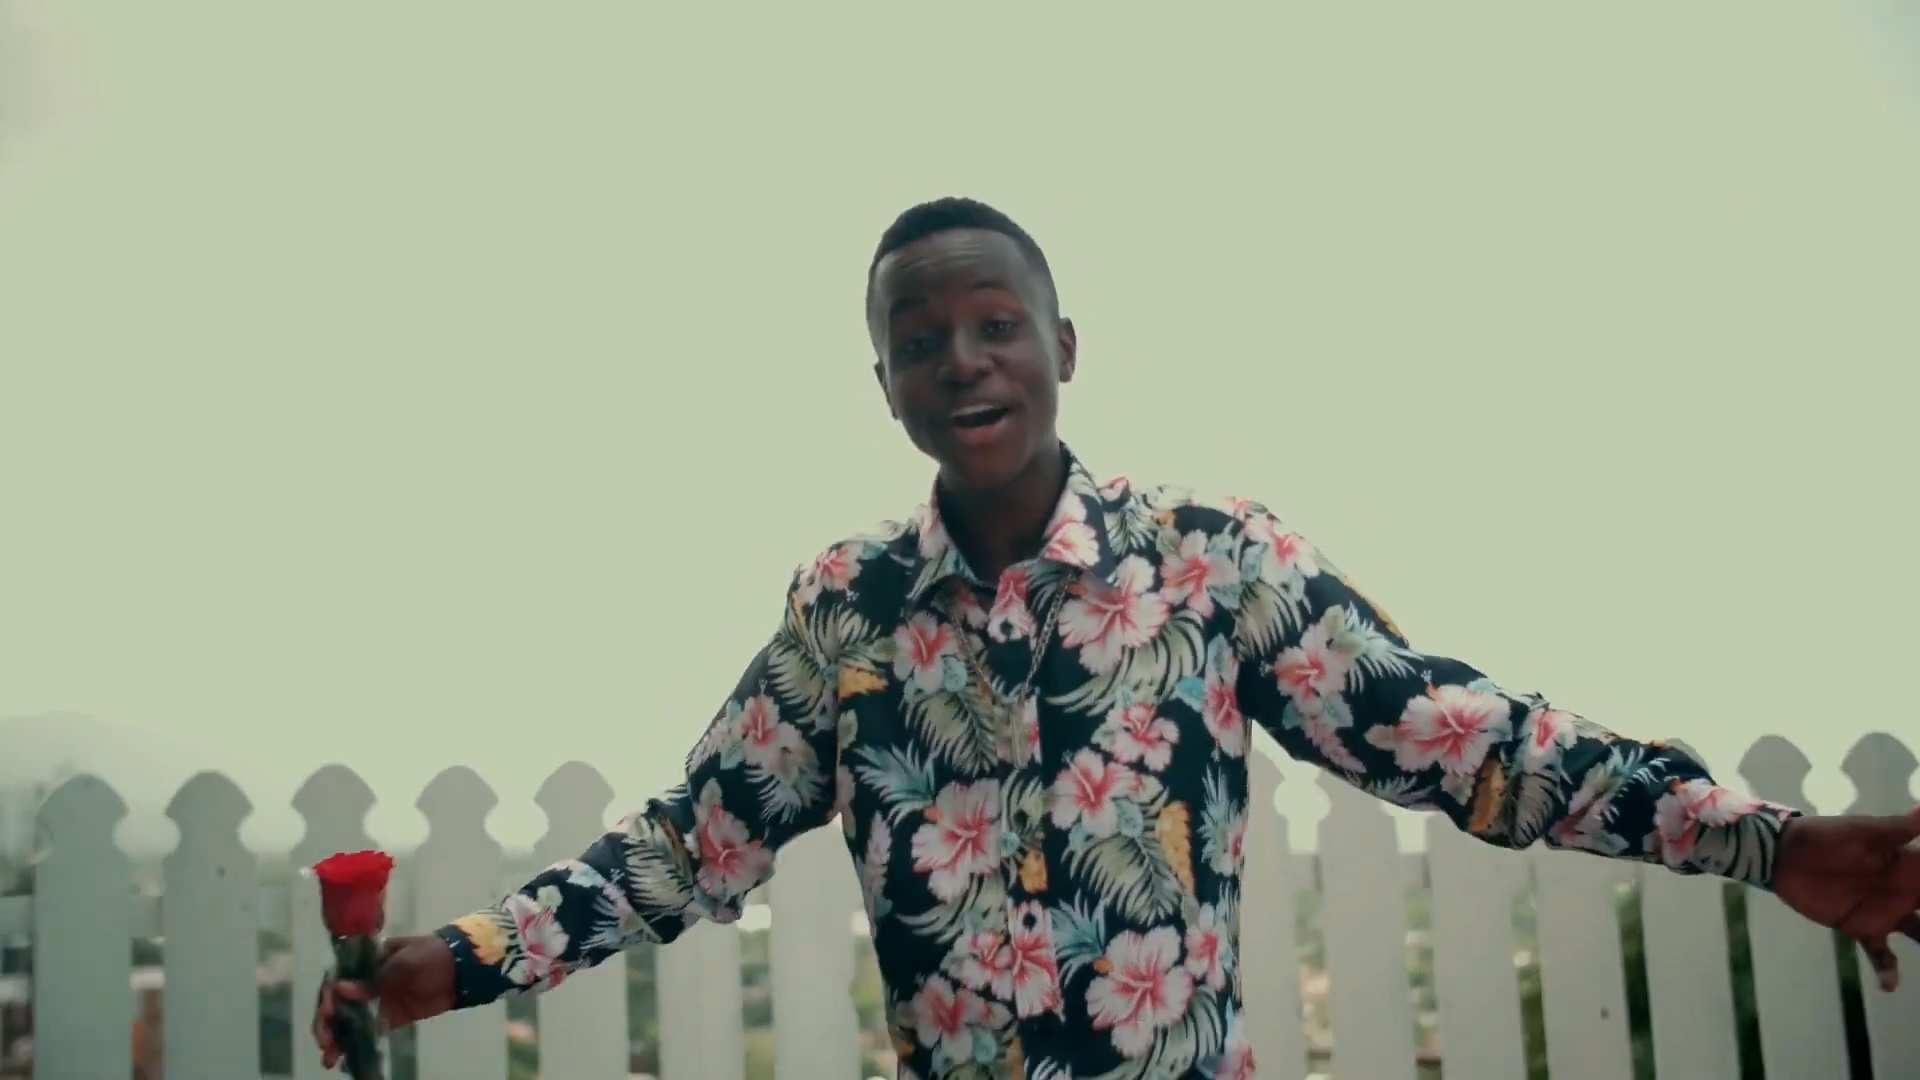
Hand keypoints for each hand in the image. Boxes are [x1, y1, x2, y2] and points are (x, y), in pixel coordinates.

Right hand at [310, 934, 456, 1069]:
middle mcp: (366, 983)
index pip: (336, 980)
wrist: (462, 969)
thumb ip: (374, 980)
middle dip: (327, 1024)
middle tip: (325, 1041)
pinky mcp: (391, 1017)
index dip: (328, 997)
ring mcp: (378, 1001)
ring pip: (349, 1021)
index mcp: (366, 962)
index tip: (327, 1013)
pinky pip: (369, 1031)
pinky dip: (357, 1044)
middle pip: (338, 1004)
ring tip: (329, 1059)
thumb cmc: (431, 955)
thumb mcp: (403, 963)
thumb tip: (339, 989)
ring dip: (337, 1038)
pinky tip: (346, 1058)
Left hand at [1770, 806, 1919, 992]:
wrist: (1784, 855)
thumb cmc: (1826, 836)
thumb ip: (1902, 828)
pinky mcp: (1861, 928)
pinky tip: (1890, 986)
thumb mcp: (1864, 832)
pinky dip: (1888, 970)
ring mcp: (1885, 912)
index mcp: (1910, 864)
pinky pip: (1881, 954)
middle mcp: (1905, 891)